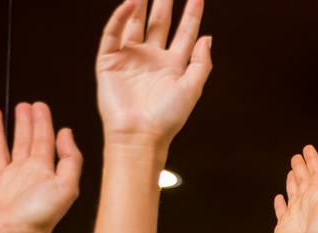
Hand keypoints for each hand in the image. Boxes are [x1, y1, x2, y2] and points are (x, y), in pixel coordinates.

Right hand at [0, 103, 81, 232]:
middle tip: (30, 104)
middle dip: (30, 122)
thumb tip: (68, 133)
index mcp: (46, 172)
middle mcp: (28, 172)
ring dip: (12, 126)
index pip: (46, 141)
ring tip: (13, 108)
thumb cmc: (40, 216)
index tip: (41, 107)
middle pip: (30, 140)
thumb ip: (71, 159)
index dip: (45, 123)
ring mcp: (10, 175)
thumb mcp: (67, 186)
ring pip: (11, 144)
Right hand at [96, 0, 211, 150]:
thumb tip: (207, 37)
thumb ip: (201, 63)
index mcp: (174, 65)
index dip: (191, 14)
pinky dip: (121, 17)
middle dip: (164, 2)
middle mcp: (152, 58)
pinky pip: (114, 33)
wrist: (140, 133)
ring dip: (140, 4)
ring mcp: (131, 57)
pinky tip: (129, 3)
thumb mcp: (191, 89)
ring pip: (136, 23)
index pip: (185, 33)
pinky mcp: (110, 59)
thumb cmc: (167, 118)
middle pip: (160, 22)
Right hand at [273, 146, 317, 232]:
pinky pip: (281, 211)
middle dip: (302, 166)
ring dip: (292, 180)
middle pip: (304, 179)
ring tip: (292, 170)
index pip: (316, 173)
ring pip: (293, 192)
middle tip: (299, 154)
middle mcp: (307, 203)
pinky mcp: (285, 226)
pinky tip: (279, 198)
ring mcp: (296, 214)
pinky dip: (280, 203)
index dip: (313, 160)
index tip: (309, 148)